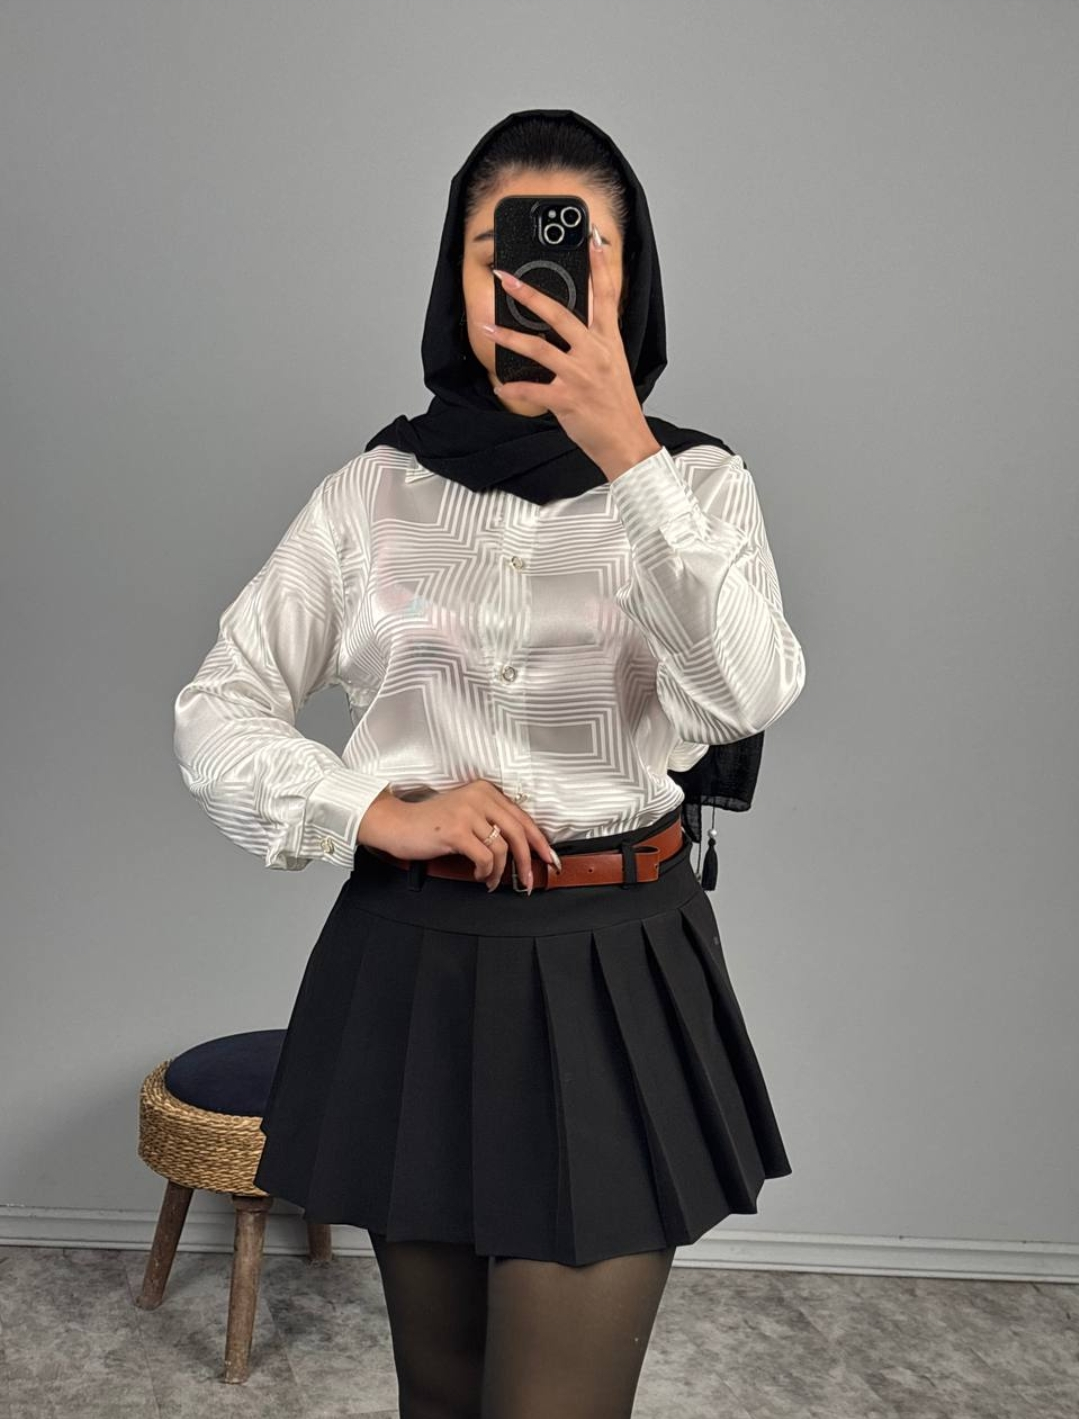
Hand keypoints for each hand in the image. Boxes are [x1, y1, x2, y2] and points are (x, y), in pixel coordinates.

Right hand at [357, 780, 560, 893]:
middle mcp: (479, 797)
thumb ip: (491, 823)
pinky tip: (480, 877)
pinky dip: (486, 873)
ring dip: (501, 872)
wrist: (397, 825)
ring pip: (502, 848)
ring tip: (493, 881)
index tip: (550, 859)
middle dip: (527, 861)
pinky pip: (485, 858)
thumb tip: (522, 849)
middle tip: (527, 881)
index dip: (540, 841)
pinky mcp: (456, 831)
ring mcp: (467, 813)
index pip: (522, 817)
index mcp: (485, 791)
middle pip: (518, 833)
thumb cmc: (430, 824)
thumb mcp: (466, 815)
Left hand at [482, 225, 660, 479]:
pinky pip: (532, 390)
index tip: (590, 239)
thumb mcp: (615, 366)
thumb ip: (597, 342)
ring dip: (510, 337)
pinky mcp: (567, 399)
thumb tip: (580, 323)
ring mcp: (580, 376)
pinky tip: (501, 387)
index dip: (599, 266)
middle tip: (507, 279)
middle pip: (560, 314)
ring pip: (539, 348)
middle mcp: (594, 354)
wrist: (627, 442)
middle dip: (530, 294)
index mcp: (609, 342)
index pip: (606, 295)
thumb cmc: (618, 406)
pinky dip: (513, 389)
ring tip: (489, 328)